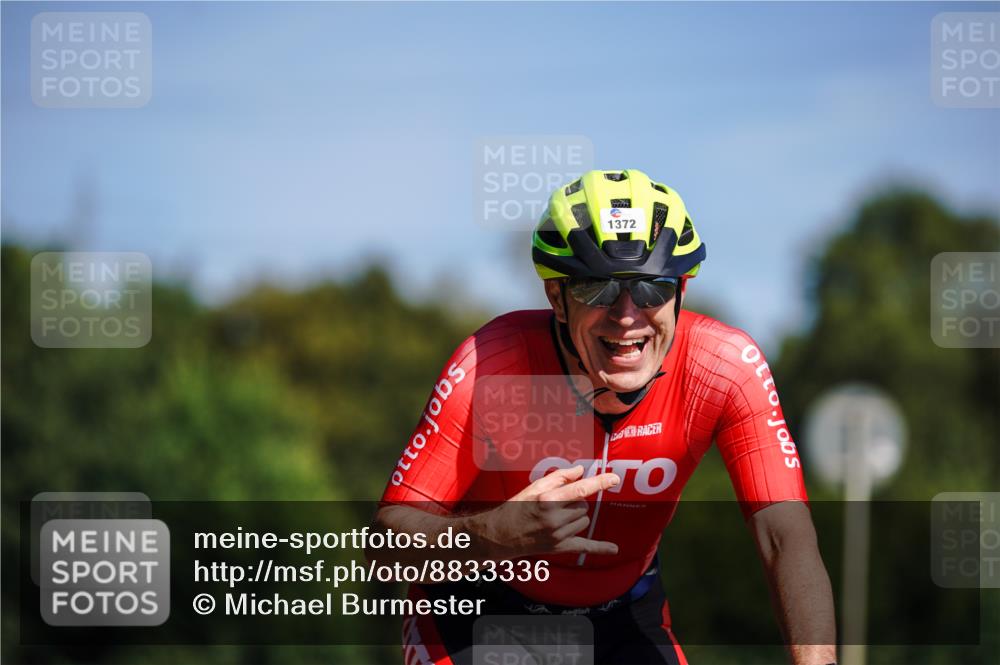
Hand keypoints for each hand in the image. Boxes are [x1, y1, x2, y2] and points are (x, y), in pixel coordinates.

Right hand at [476, 465, 619, 558]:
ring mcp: (558, 535)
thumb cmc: (517, 507)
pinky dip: (600, 548)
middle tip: (557, 504)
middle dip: (575, 502)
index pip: (580, 489)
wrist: (502, 534)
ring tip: (557, 517)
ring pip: (584, 520)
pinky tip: (614, 549)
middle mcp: (555, 518)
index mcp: (548, 500)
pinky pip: (585, 546)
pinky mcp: (560, 547)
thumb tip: (580, 471)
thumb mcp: (535, 486)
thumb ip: (560, 477)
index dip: (599, 482)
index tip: (614, 478)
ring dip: (577, 516)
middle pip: (583, 505)